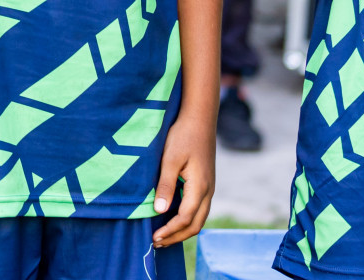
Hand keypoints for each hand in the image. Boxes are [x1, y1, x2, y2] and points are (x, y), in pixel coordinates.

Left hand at [151, 109, 214, 247]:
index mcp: (200, 187)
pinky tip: (172, 218)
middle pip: (195, 224)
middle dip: (176, 236)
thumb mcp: (170, 159)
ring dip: (182, 230)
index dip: (169, 230)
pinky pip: (198, 209)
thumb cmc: (182, 136)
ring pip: (199, 218)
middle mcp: (208, 191)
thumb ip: (166, 185)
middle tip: (157, 243)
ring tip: (163, 236)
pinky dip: (186, 219)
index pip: (185, 218)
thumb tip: (160, 211)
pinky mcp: (205, 184)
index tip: (154, 237)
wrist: (199, 119)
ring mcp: (209, 188)